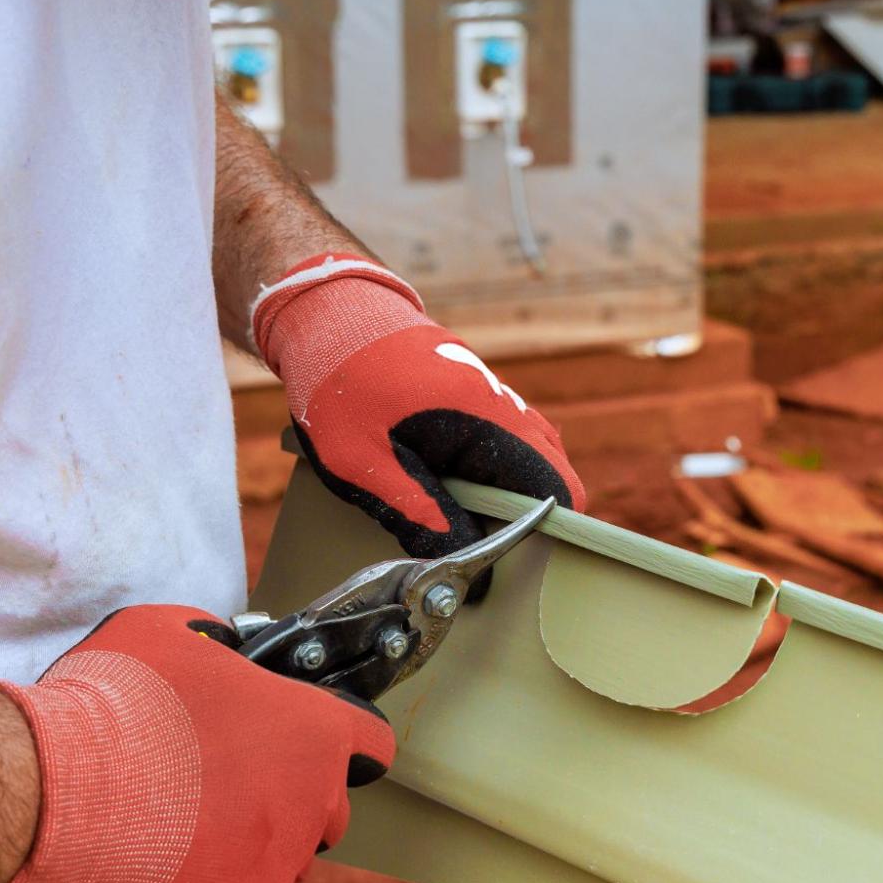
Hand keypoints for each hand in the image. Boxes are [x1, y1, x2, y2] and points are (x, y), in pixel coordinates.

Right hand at [0, 605, 393, 882]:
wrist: (58, 788)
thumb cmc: (115, 702)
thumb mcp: (168, 632)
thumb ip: (212, 642)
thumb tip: (216, 647)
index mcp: (312, 730)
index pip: (371, 739)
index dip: (344, 736)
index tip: (314, 739)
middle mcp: (313, 799)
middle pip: (331, 806)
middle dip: (296, 796)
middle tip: (235, 781)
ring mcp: (282, 858)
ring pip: (290, 856)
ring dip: (259, 842)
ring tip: (195, 822)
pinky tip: (175, 858)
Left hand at [250, 253, 584, 566]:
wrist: (325, 313)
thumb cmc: (337, 384)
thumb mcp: (365, 465)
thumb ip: (419, 517)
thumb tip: (463, 569)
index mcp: (488, 421)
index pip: (557, 491)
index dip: (542, 535)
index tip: (503, 562)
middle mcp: (506, 408)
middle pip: (551, 481)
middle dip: (523, 523)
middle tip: (473, 549)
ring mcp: (495, 401)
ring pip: (530, 464)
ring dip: (504, 499)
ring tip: (455, 521)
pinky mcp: (478, 400)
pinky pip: (506, 447)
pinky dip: (489, 476)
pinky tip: (444, 489)